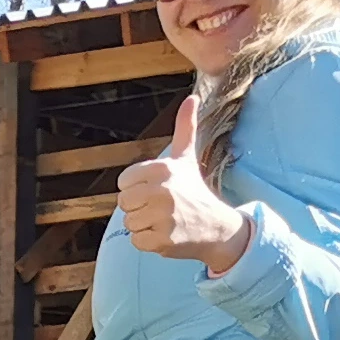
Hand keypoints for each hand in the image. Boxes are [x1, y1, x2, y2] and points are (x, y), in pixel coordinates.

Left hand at [116, 97, 251, 270]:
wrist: (216, 227)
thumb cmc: (194, 191)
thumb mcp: (186, 157)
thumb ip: (185, 127)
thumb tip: (192, 97)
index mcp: (163, 169)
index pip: (123, 182)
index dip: (136, 188)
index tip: (156, 190)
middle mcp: (162, 191)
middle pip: (123, 203)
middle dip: (139, 208)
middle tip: (161, 208)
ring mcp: (163, 216)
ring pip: (129, 223)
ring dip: (143, 225)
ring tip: (164, 221)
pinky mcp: (163, 240)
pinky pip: (136, 241)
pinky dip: (148, 242)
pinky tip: (166, 234)